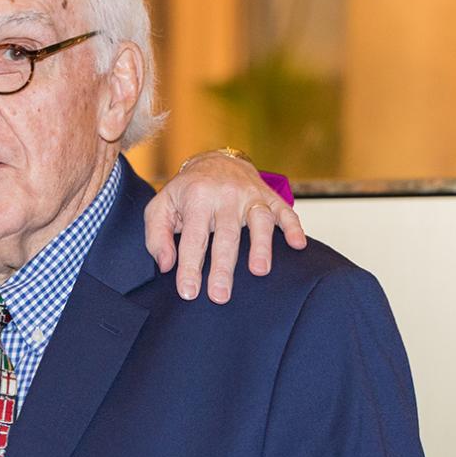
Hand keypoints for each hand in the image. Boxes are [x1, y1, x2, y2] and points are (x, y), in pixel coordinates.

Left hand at [146, 151, 306, 303]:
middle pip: (226, 235)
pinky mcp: (269, 196)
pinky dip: (293, 226)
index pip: (194, 238)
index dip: (190, 267)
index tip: (189, 292)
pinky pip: (284, 210)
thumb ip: (157, 236)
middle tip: (220, 296)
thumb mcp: (161, 207)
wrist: (215, 160)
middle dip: (223, 267)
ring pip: (258, 221)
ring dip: (261, 246)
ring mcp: (250, 195)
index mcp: (196, 198)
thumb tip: (166, 265)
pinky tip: (298, 245)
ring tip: (260, 271)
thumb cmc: (185, 192)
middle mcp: (225, 195)